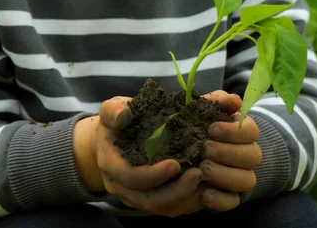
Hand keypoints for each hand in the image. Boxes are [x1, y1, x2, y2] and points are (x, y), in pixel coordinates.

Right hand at [92, 97, 206, 216]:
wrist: (112, 139)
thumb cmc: (115, 122)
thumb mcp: (111, 109)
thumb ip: (113, 111)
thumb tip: (123, 114)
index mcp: (110, 163)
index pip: (128, 177)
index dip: (151, 174)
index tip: (175, 164)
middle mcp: (121, 186)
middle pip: (148, 200)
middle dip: (175, 191)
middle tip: (198, 174)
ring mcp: (136, 196)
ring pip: (161, 207)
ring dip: (185, 197)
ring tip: (206, 179)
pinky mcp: (151, 199)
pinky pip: (170, 207)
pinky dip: (189, 200)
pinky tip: (205, 186)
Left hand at [200, 91, 261, 211]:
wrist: (182, 150)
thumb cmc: (197, 125)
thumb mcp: (203, 109)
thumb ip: (217, 101)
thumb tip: (233, 101)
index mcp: (243, 132)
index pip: (252, 131)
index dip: (234, 131)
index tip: (212, 129)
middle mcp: (247, 155)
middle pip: (253, 156)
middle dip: (228, 152)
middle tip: (205, 149)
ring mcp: (240, 177)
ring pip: (247, 180)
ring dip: (225, 175)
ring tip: (202, 169)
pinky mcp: (229, 196)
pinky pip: (233, 202)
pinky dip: (220, 200)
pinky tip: (204, 193)